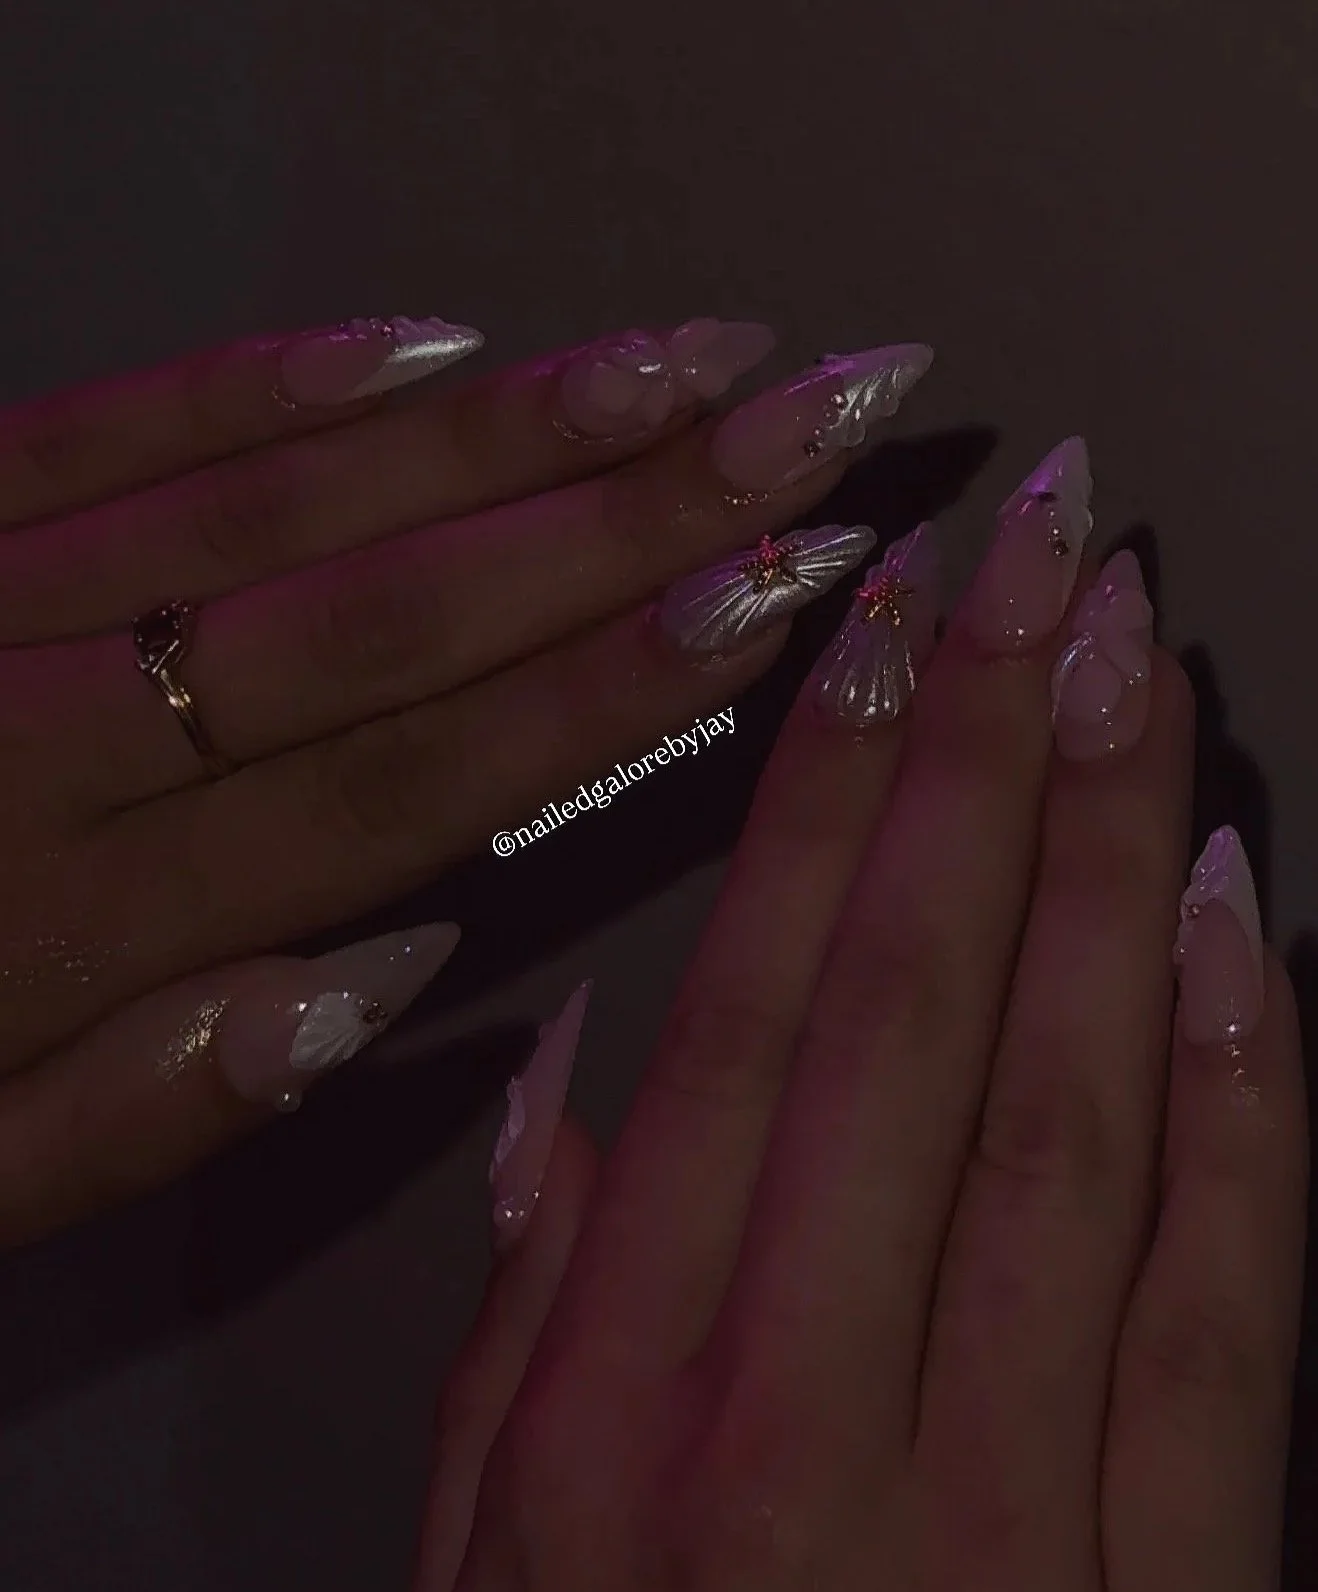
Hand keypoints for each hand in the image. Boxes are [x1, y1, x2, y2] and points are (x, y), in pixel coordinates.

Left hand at [0, 313, 932, 1244]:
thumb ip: (155, 1100)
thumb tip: (390, 972)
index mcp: (66, 917)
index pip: (400, 784)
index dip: (604, 689)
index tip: (773, 607)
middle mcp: (47, 735)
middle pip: (386, 610)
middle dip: (628, 509)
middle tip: (816, 423)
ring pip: (282, 498)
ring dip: (506, 424)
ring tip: (689, 363)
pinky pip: (109, 426)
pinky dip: (277, 377)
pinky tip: (432, 340)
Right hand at [379, 438, 1306, 1591]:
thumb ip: (514, 1345)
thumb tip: (576, 1099)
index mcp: (625, 1420)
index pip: (754, 1022)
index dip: (828, 799)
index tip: (882, 628)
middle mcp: (812, 1430)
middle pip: (925, 1016)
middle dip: (984, 749)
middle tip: (1040, 551)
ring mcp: (1016, 1525)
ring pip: (1088, 1111)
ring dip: (1120, 856)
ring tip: (1145, 662)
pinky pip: (1230, 1308)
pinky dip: (1252, 1095)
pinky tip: (1249, 920)